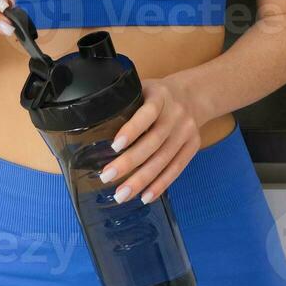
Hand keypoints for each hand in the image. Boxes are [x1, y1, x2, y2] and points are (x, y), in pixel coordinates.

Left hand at [96, 75, 203, 205]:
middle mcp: (176, 114)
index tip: (114, 146)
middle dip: (129, 162)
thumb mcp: (143, 88)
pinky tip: (145, 196)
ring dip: (142, 180)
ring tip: (122, 194)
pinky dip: (160, 185)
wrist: (193, 95)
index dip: (132, 130)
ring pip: (164, 159)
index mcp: (160, 96)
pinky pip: (176, 169)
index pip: (147, 113)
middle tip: (106, 177)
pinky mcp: (193, 146)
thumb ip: (124, 100)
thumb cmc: (157, 95)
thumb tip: (91, 121)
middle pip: (153, 142)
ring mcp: (186, 131)